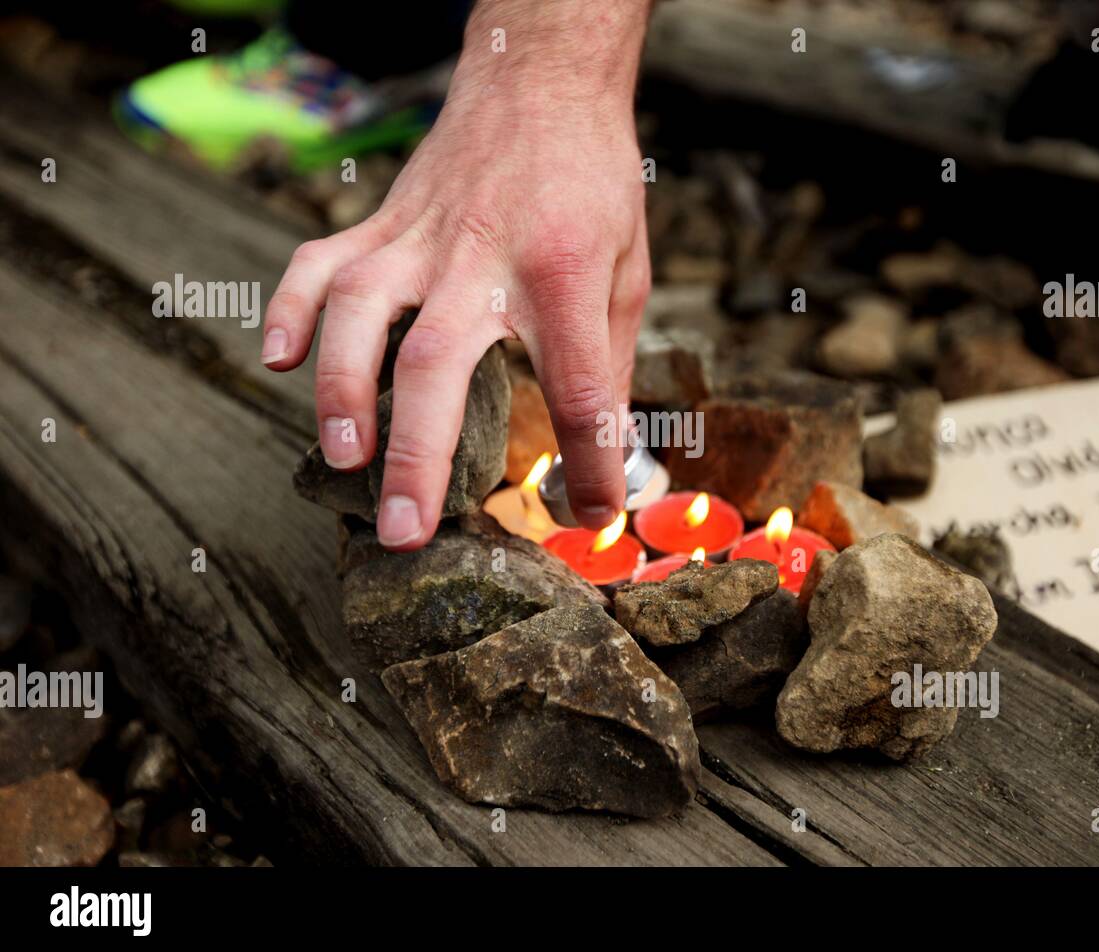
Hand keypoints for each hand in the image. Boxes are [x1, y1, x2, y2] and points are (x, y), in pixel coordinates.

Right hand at [262, 0, 651, 549]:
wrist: (541, 82)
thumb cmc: (591, 185)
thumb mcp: (626, 273)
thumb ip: (608, 362)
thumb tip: (601, 453)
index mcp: (562, 275)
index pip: (578, 391)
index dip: (588, 466)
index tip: (588, 518)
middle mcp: (483, 259)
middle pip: (439, 366)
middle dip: (419, 458)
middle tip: (405, 531)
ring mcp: (420, 237)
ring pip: (360, 313)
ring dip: (342, 391)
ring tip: (342, 458)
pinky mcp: (381, 220)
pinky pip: (318, 264)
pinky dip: (292, 311)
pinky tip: (281, 361)